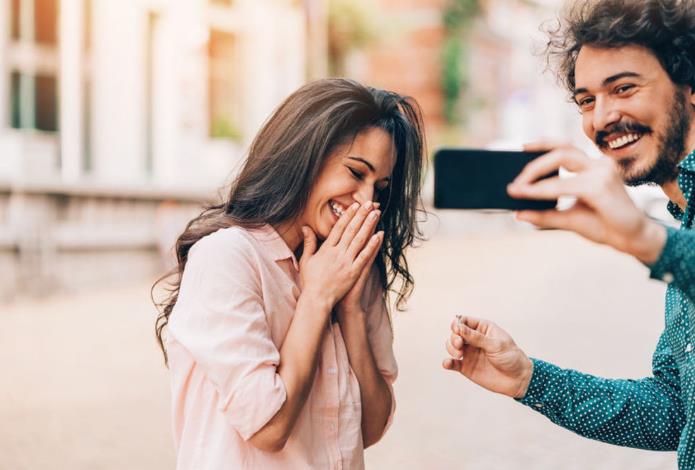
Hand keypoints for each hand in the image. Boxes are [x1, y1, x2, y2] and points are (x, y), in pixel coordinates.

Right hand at [299, 201, 383, 311]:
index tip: (355, 205)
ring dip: (369, 226)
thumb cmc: (310, 281)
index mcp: (326, 249)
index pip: (339, 228)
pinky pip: (364, 256)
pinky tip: (379, 236)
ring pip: (359, 240)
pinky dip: (372, 245)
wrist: (317, 299)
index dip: (348, 215)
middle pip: (351, 230)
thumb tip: (306, 227)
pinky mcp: (353, 272)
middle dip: (361, 216)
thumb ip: (309, 242)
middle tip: (369, 203)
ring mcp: (346, 262)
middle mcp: (337, 253)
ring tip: (376, 214)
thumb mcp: (306, 260)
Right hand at [443, 316, 532, 398]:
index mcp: (483, 329)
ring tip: (458, 354)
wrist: (519, 380)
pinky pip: (452, 363)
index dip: (458, 324)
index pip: (464, 321)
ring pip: (451, 346)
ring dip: (451, 348)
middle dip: (454, 337)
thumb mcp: (496, 345)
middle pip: (455, 333)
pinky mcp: (466, 367)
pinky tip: (448, 363)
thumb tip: (459, 327)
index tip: (457, 329)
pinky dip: (447, 362)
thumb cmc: (511, 358)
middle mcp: (474, 340)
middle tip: (460, 345)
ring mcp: (469, 353)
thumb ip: (476, 337)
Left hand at [507, 142, 665, 263]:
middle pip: (561, 149)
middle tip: (515, 180)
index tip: (520, 149)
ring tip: (518, 187)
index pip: (564, 149)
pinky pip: (565, 184)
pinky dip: (543, 189)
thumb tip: (517, 213)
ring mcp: (602, 172)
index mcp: (593, 168)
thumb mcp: (568, 219)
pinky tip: (529, 194)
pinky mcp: (601, 186)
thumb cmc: (604, 226)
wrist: (631, 240)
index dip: (541, 146)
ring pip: (561, 159)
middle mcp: (598, 165)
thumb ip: (545, 215)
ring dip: (535, 172)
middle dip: (534, 163)